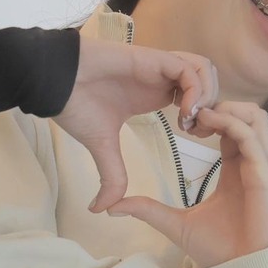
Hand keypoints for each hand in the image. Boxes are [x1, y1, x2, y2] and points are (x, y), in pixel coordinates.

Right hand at [57, 37, 218, 211]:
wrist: (56, 81)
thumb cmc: (77, 105)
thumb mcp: (102, 146)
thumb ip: (110, 175)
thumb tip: (99, 209)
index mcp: (155, 93)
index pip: (196, 96)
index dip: (202, 115)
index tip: (191, 137)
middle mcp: (161, 78)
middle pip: (206, 81)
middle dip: (211, 106)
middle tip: (196, 131)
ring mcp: (159, 66)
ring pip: (204, 71)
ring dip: (206, 97)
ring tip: (190, 122)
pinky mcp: (154, 58)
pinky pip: (190, 69)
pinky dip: (195, 91)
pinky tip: (182, 114)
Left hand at [106, 101, 267, 267]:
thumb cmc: (218, 249)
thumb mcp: (175, 224)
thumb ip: (148, 209)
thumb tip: (113, 206)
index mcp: (236, 169)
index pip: (231, 127)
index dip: (210, 115)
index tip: (183, 119)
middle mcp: (251, 163)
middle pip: (247, 113)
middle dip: (220, 104)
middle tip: (191, 112)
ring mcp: (261, 167)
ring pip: (256, 118)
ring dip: (229, 109)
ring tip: (201, 115)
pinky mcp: (265, 175)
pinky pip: (253, 138)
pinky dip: (232, 124)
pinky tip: (208, 124)